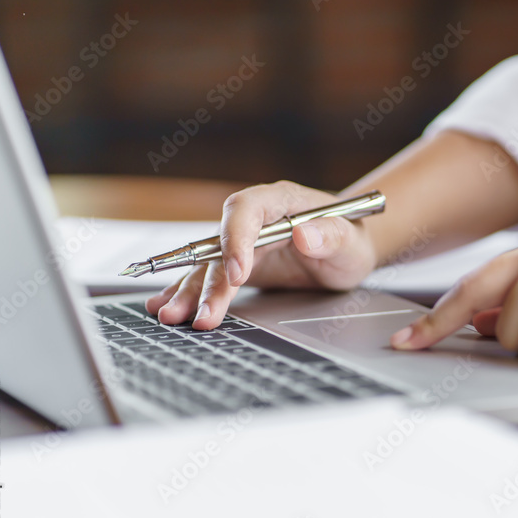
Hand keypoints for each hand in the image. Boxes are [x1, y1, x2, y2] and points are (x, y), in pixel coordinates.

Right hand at [146, 181, 377, 328]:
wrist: (348, 251)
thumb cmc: (353, 241)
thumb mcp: (352, 241)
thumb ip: (332, 235)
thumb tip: (305, 233)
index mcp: (281, 201)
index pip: (247, 209)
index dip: (237, 238)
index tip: (239, 273)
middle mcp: (255, 219)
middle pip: (221, 244)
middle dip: (209, 281)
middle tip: (202, 314)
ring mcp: (242, 243)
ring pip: (209, 265)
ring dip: (189, 291)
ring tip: (172, 316)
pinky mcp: (237, 264)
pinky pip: (208, 276)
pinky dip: (187, 291)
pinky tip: (164, 305)